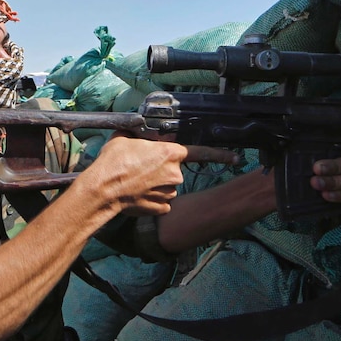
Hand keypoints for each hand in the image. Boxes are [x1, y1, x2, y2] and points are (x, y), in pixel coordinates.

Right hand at [80, 133, 239, 216]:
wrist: (104, 190)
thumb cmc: (113, 163)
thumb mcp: (124, 138)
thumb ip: (137, 136)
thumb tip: (136, 132)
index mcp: (170, 153)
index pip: (202, 152)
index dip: (221, 155)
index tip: (236, 158)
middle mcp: (175, 173)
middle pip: (174, 169)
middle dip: (161, 169)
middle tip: (140, 168)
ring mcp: (170, 193)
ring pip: (167, 186)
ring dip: (155, 184)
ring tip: (134, 181)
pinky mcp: (163, 207)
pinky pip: (162, 201)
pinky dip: (152, 199)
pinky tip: (138, 195)